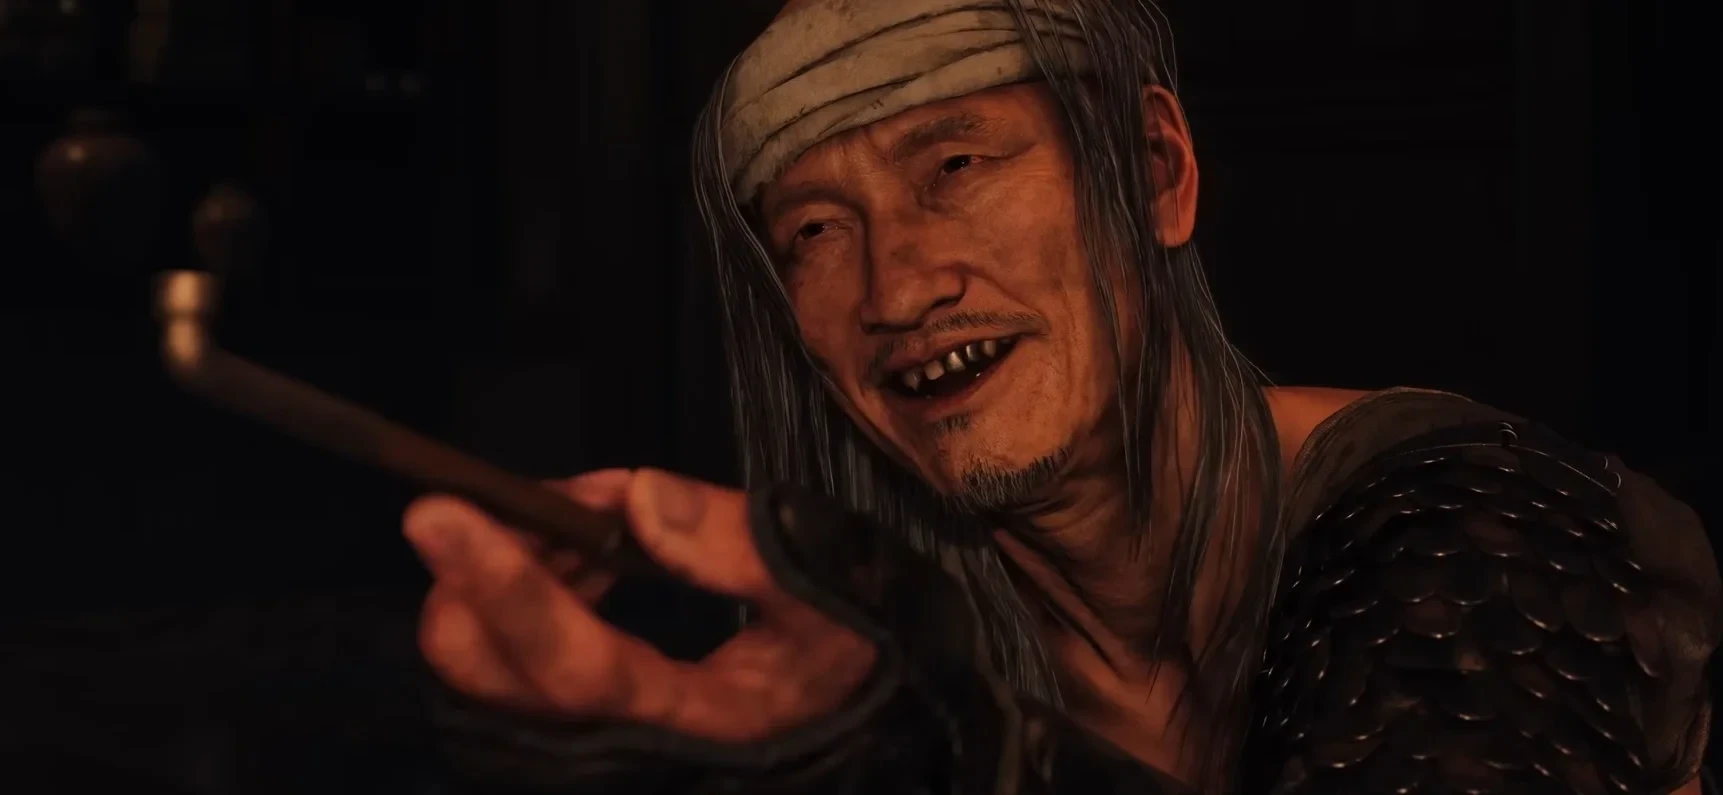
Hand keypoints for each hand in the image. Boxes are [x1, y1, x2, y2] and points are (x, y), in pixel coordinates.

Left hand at [403, 468, 878, 741]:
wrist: (855, 708)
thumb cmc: (847, 652)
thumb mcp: (826, 594)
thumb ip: (740, 547)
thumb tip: (637, 497)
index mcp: (686, 723)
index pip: (574, 664)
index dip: (506, 585)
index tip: (438, 513)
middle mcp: (616, 744)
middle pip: (485, 674)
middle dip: (480, 573)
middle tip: (549, 504)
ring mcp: (584, 730)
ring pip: (481, 657)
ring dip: (512, 564)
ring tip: (599, 512)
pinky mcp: (574, 709)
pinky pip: (507, 648)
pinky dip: (530, 581)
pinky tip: (594, 547)